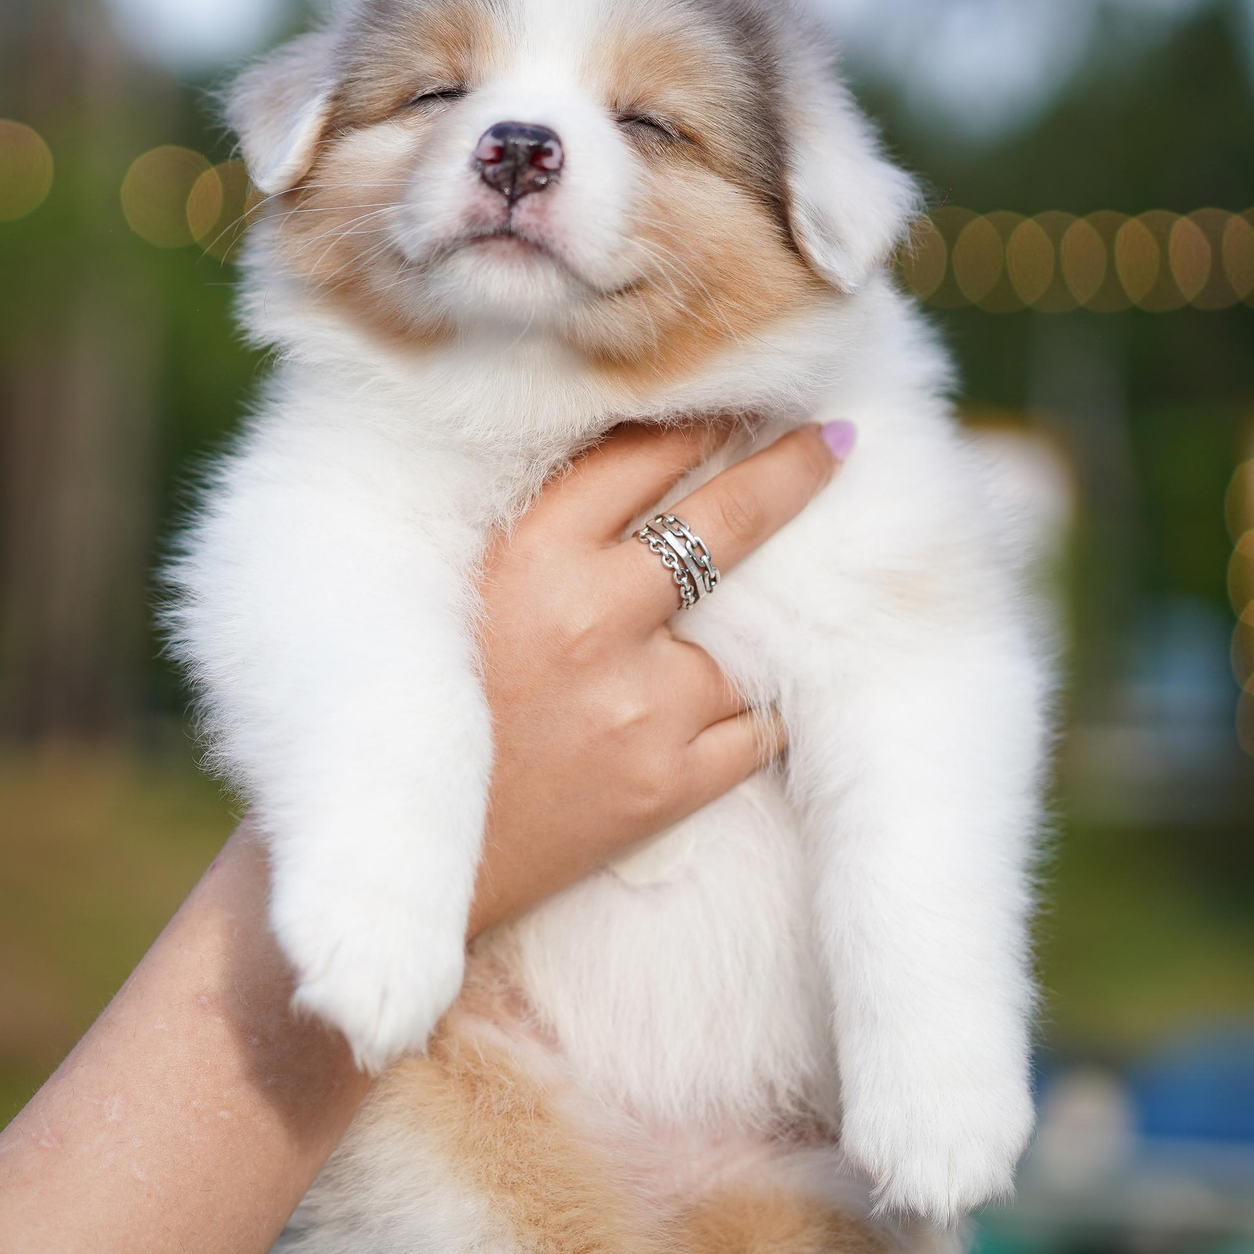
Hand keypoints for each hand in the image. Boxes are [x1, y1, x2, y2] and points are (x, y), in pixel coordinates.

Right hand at [469, 420, 850, 935]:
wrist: (417, 852)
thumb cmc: (437, 705)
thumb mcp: (468, 586)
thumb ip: (547, 527)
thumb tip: (642, 451)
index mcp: (529, 558)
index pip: (642, 456)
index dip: (702, 420)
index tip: (741, 400)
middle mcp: (591, 621)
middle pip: (725, 523)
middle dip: (790, 471)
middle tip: (835, 444)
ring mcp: (640, 706)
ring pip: (751, 634)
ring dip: (775, 612)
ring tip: (806, 586)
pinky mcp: (668, 784)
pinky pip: (758, 724)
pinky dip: (765, 704)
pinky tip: (766, 685)